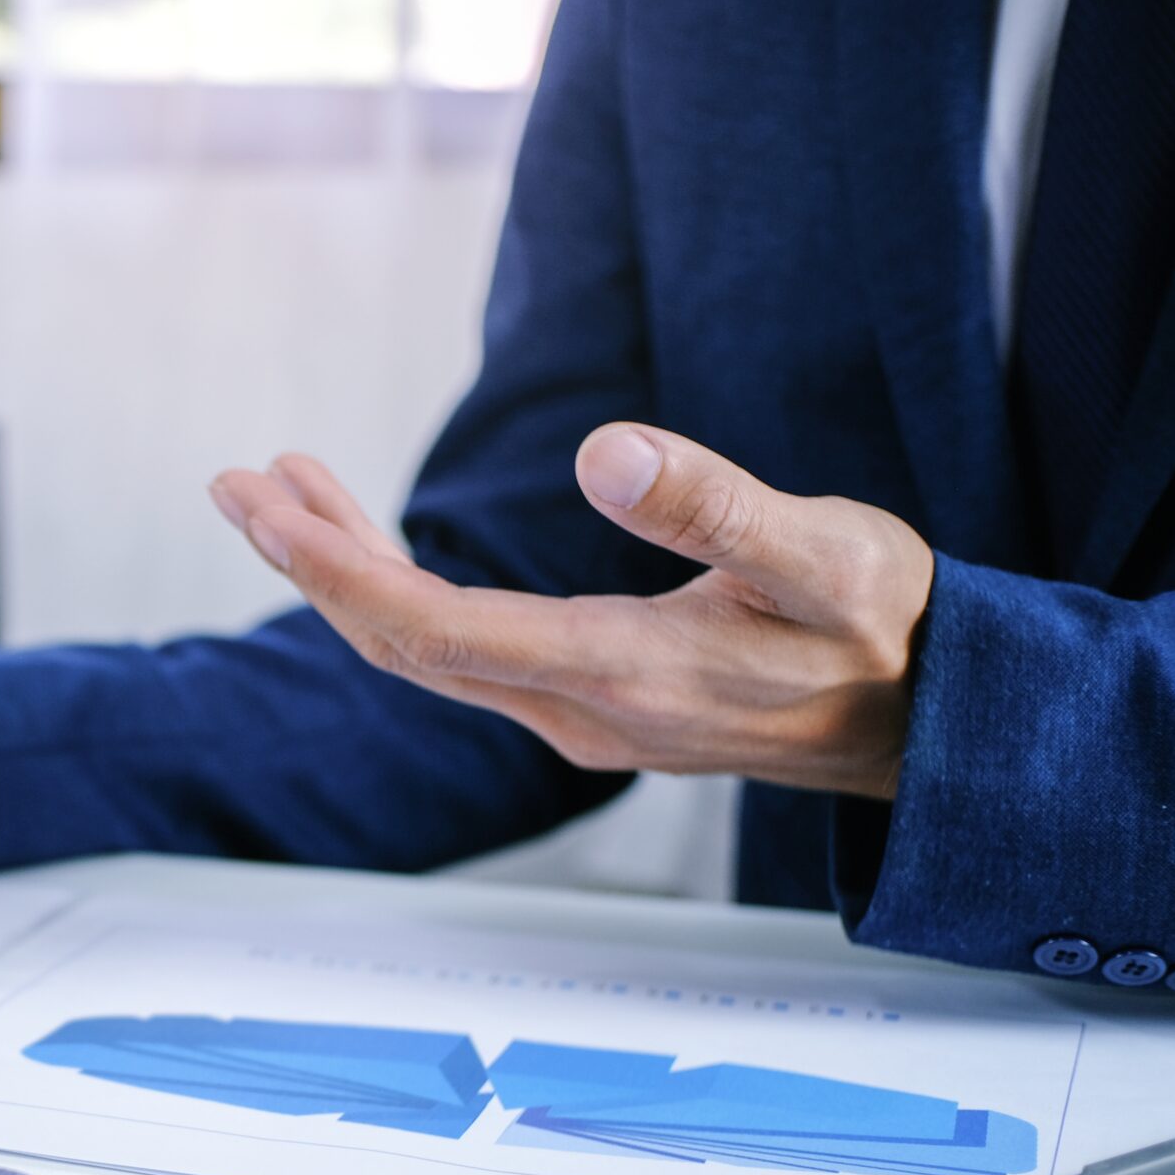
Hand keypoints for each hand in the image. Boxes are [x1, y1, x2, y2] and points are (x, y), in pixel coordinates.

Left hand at [208, 426, 933, 797]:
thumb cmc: (886, 627)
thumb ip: (712, 504)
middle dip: (311, 559)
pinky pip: (466, 653)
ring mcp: (578, 718)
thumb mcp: (819, 549)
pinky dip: (407, 591)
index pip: (429, 626)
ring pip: (427, 649)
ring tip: (285, 491)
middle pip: (401, 642)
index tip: (264, 503)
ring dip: (351, 572)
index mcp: (614, 671)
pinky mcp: (592, 706)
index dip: (335, 565)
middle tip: (238, 484)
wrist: (936, 724)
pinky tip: (384, 544)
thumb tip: (605, 450)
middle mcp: (575, 713)